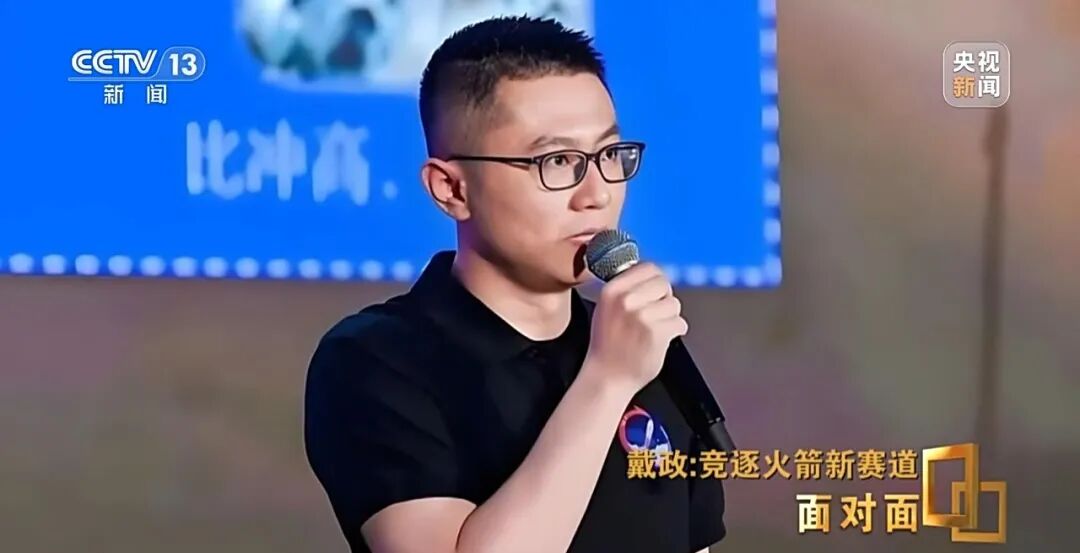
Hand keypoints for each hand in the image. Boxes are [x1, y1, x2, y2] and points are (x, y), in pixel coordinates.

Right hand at [583, 262, 687, 393]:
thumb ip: (626, 289)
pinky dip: (675, 332)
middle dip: (664, 298)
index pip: (648, 268)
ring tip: (655, 329)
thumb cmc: (608, 345)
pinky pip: (680, 323)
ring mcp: (642, 316)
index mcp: (612, 290)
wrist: (608, 377)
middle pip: (664, 283)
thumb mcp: (606, 308)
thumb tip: (653, 275)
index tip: (655, 292)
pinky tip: (660, 340)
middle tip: (656, 313)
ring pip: (674, 304)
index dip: (656, 281)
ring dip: (670, 317)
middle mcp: (626, 300)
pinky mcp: (657, 332)